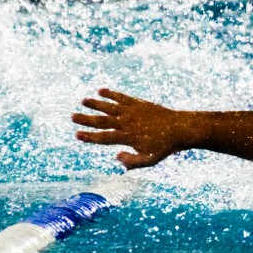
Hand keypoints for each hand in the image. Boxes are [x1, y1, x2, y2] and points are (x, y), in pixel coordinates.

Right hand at [73, 89, 189, 168]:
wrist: (180, 128)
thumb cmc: (165, 147)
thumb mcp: (150, 160)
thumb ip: (132, 162)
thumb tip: (116, 157)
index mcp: (127, 137)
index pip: (104, 138)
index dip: (89, 137)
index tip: (77, 135)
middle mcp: (127, 123)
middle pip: (102, 121)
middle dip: (86, 119)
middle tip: (72, 116)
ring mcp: (132, 111)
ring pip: (109, 106)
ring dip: (96, 104)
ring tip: (83, 101)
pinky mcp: (138, 103)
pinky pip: (121, 97)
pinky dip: (111, 93)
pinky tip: (101, 90)